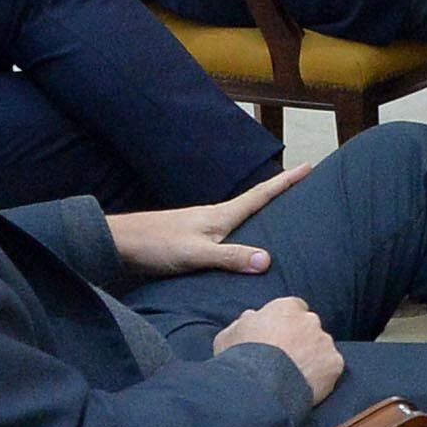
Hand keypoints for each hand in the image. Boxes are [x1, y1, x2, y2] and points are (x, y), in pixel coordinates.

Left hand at [108, 166, 304, 277]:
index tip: (309, 166)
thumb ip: (230, 257)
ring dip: (262, 207)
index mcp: (220, 216)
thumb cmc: (155, 245)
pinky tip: (242, 235)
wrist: (118, 242)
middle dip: (279, 190)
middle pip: (255, 199)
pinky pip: (228, 227)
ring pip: (241, 213)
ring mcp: (203, 224)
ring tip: (280, 206)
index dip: (286, 182)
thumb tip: (268, 260)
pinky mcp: (192, 235)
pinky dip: (244, 225)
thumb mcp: (195, 255)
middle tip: (301, 180)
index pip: (261, 195)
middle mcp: (214, 215)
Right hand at [210, 289, 342, 403]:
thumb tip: (251, 318)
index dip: (287, 322)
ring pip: (322, 348)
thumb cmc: (239, 357)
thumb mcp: (228, 334)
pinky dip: (322, 376)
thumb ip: (244, 322)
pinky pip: (330, 368)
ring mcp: (325, 342)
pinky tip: (305, 386)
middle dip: (301, 340)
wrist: (258, 386)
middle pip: (310, 328)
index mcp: (286, 307)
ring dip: (312, 358)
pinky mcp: (335, 364)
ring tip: (294, 376)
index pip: (294, 307)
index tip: (280, 336)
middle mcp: (310, 320)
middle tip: (286, 359)